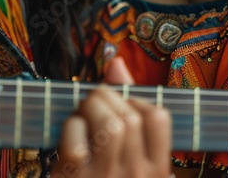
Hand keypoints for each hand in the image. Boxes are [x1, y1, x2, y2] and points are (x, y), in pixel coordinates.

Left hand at [54, 57, 171, 177]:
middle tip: (91, 105)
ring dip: (89, 108)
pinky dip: (69, 129)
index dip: (136, 99)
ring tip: (81, 115)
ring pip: (109, 123)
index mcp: (157, 172)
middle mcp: (138, 176)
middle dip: (105, 98)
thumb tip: (116, 62)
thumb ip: (127, 110)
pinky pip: (77, 140)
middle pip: (130, 116)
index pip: (160, 118)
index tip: (120, 105)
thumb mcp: (127, 159)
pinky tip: (68, 138)